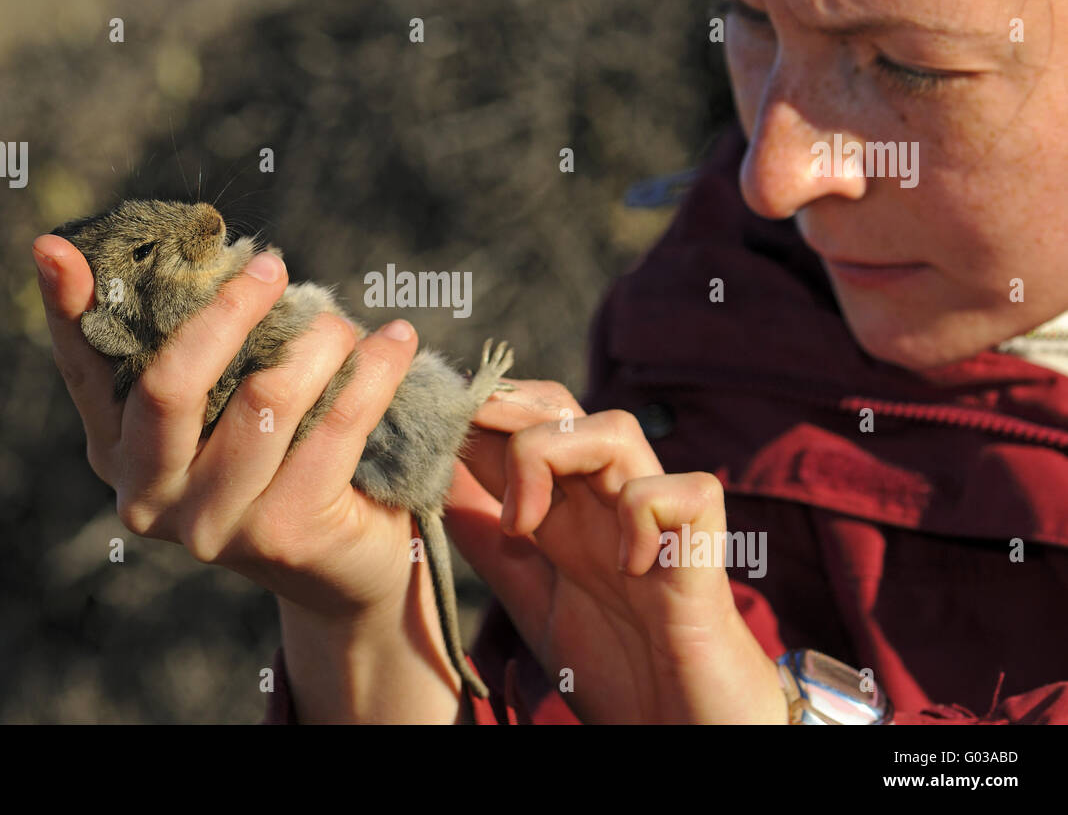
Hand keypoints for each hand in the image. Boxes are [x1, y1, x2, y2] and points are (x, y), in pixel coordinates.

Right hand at [33, 234, 466, 719]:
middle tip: (272, 264)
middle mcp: (148, 495)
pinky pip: (336, 425)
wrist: (343, 566)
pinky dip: (373, 371)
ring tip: (345, 324)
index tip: (53, 248)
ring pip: (267, 395)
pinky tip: (396, 340)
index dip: (66, 309)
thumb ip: (207, 350)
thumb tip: (225, 259)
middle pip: (170, 383)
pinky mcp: (283, 533)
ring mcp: (212, 524)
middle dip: (228, 310)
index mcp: (117, 451)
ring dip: (318, 340)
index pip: (84, 370)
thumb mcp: (228, 405)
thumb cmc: (281, 459)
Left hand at [443, 380, 788, 723]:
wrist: (686, 728)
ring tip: (530, 528)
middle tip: (464, 449)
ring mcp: (659, 520)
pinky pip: (684, 490)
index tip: (431, 431)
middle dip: (508, 414)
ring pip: (617, 428)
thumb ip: (495, 549)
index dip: (478, 418)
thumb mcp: (535, 602)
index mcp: (568, 514)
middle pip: (563, 409)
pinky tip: (628, 566)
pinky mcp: (705, 548)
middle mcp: (609, 503)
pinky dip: (646, 514)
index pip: (522, 429)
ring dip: (562, 459)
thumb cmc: (622, 668)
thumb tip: (438, 491)